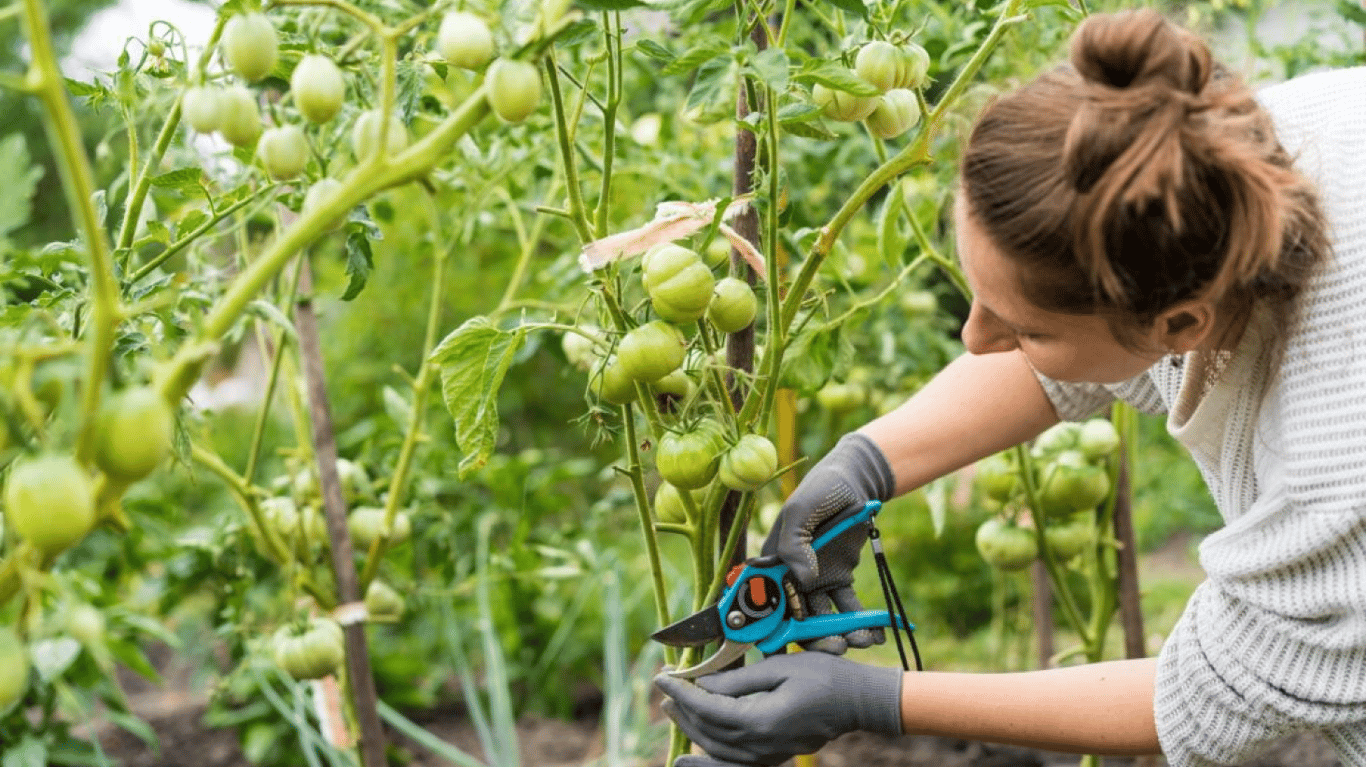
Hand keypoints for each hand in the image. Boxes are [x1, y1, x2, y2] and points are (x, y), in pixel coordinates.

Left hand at [655, 652, 902, 765]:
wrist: (859, 702)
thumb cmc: (826, 677)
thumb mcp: (780, 668)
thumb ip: (738, 681)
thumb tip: (702, 683)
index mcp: (761, 720)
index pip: (707, 707)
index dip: (681, 691)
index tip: (663, 676)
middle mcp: (760, 745)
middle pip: (707, 730)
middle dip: (681, 708)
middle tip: (664, 687)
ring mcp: (767, 755)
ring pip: (715, 748)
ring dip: (691, 727)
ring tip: (674, 708)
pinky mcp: (772, 756)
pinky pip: (731, 761)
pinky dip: (707, 758)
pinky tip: (689, 759)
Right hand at [762, 431, 894, 652]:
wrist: (856, 483)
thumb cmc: (822, 490)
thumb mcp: (802, 510)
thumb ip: (795, 543)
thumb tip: (802, 578)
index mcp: (773, 562)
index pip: (762, 600)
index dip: (765, 627)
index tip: (777, 648)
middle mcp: (790, 577)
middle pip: (794, 618)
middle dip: (812, 639)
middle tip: (834, 648)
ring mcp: (815, 581)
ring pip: (822, 619)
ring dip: (837, 635)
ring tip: (858, 641)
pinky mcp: (839, 579)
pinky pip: (848, 608)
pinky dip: (860, 623)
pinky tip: (874, 634)